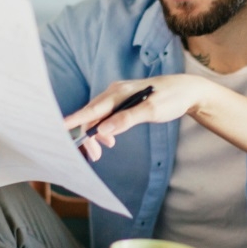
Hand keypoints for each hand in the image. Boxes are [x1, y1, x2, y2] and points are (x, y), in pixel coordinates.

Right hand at [64, 75, 208, 160]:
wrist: (187, 91)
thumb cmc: (171, 98)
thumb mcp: (152, 110)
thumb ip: (127, 119)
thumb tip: (103, 130)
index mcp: (120, 92)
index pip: (92, 108)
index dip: (75, 120)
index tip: (59, 128)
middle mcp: (115, 91)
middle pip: (92, 114)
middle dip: (89, 135)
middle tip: (95, 156)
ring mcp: (119, 96)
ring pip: (98, 116)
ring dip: (97, 134)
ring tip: (103, 150)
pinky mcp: (124, 102)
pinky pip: (106, 116)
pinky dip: (105, 129)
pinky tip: (110, 140)